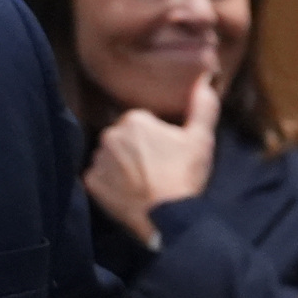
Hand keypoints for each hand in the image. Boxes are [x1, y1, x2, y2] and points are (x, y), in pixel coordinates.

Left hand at [82, 68, 220, 246]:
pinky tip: (130, 193)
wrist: (168, 217)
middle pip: (125, 138)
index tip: (169, 154)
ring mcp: (98, 159)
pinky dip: (111, 183)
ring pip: (111, 156)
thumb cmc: (185, 175)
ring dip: (123, 165)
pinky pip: (100, 177)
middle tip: (158, 169)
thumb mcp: (201, 139)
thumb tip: (206, 80)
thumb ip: (203, 106)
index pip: (143, 122)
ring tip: (144, 182)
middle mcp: (110, 134)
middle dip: (138, 150)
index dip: (158, 138)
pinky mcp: (91, 182)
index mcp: (134, 119)